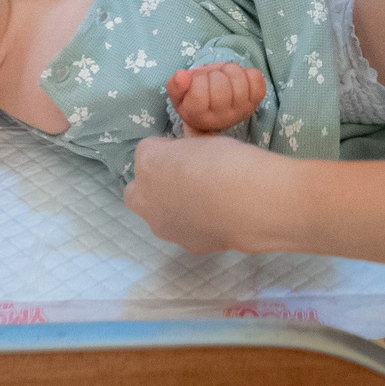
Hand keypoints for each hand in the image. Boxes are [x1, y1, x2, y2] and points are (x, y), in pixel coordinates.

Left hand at [122, 134, 288, 253]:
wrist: (248, 203)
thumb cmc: (227, 160)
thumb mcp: (208, 139)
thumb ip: (193, 142)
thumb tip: (192, 139)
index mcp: (148, 163)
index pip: (148, 150)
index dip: (168, 149)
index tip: (189, 150)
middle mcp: (146, 198)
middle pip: (137, 192)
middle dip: (153, 186)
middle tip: (183, 178)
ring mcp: (164, 227)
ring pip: (159, 216)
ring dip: (173, 208)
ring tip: (208, 200)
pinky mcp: (186, 246)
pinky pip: (185, 231)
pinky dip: (197, 225)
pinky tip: (221, 217)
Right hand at [167, 62, 265, 134]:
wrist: (214, 108)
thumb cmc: (193, 98)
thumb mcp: (178, 94)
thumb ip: (176, 85)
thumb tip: (182, 76)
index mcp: (199, 118)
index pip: (199, 96)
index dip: (196, 80)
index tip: (195, 80)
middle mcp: (222, 118)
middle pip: (220, 87)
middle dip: (213, 74)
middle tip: (209, 78)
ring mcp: (241, 110)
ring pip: (238, 79)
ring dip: (229, 70)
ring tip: (222, 76)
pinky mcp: (256, 101)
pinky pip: (256, 78)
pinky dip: (247, 72)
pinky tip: (237, 79)